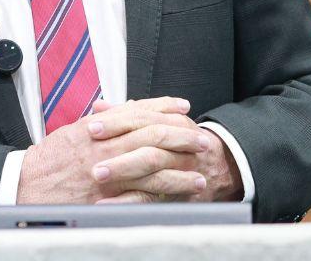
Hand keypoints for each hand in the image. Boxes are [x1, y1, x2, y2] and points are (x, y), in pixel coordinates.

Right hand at [17, 96, 206, 203]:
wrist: (24, 185)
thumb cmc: (48, 160)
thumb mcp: (73, 131)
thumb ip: (102, 121)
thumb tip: (127, 108)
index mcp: (96, 128)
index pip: (138, 111)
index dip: (164, 107)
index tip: (184, 108)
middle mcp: (103, 147)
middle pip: (151, 136)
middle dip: (181, 137)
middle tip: (203, 139)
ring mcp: (106, 173)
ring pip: (152, 167)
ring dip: (180, 170)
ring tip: (200, 173)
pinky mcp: (105, 198)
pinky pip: (140, 195)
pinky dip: (163, 194)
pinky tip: (180, 196)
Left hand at [94, 100, 244, 205]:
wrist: (219, 165)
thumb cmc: (180, 141)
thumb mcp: (159, 121)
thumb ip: (127, 115)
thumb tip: (99, 107)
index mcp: (170, 122)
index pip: (141, 118)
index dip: (116, 122)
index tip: (91, 127)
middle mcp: (176, 144)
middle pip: (147, 143)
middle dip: (118, 151)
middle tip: (91, 157)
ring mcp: (178, 169)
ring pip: (151, 169)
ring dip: (123, 173)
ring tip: (97, 178)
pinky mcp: (176, 192)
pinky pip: (151, 198)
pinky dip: (128, 202)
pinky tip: (107, 204)